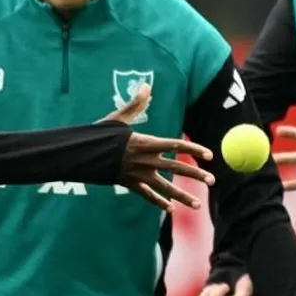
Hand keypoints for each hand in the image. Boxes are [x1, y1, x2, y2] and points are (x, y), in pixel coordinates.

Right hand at [111, 83, 215, 211]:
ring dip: (182, 197)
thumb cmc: (101, 135)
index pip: (176, 145)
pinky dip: (159, 202)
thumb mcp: (118, 118)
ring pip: (165, 188)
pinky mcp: (129, 185)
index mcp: (146, 142)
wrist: (82, 155)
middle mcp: (145, 160)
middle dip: (196, 174)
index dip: (194, 149)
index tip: (209, 155)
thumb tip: (146, 86)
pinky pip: (148, 196)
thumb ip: (136, 104)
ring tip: (197, 205)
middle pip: (176, 168)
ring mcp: (138, 175)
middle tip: (212, 180)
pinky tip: (170, 209)